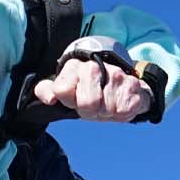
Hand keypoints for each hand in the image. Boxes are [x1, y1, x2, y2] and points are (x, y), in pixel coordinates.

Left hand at [33, 58, 154, 121]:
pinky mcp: (132, 85)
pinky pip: (122, 110)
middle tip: (94, 105)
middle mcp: (94, 66)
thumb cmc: (91, 90)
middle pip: (87, 103)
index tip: (75, 99)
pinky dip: (120, 113)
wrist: (123, 85)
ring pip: (105, 108)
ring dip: (106, 112)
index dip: (69, 101)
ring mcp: (115, 75)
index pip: (62, 90)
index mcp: (74, 66)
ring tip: (106, 103)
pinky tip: (119, 103)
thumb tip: (49, 98)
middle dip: (90, 111)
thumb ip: (47, 91)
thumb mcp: (67, 89)